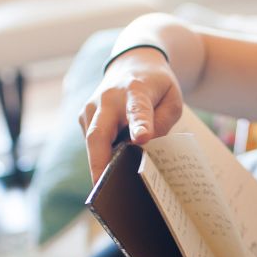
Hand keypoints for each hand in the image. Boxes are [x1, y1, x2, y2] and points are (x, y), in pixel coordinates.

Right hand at [79, 47, 184, 182]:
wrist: (133, 64)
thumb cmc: (157, 86)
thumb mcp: (172, 99)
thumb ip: (163, 121)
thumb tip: (145, 147)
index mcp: (136, 90)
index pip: (138, 110)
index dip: (140, 124)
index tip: (142, 138)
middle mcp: (108, 99)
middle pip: (98, 133)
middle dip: (99, 161)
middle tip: (102, 187)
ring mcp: (91, 108)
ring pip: (92, 142)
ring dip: (99, 165)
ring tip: (110, 192)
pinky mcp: (84, 118)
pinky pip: (93, 143)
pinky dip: (101, 158)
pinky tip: (111, 174)